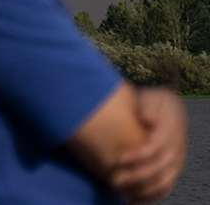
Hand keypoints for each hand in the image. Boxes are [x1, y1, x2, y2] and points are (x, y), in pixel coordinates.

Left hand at [112, 87, 186, 203]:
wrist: (163, 108)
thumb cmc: (148, 102)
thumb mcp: (149, 98)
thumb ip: (146, 106)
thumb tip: (146, 119)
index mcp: (172, 127)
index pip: (158, 146)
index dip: (141, 155)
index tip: (121, 159)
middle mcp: (178, 147)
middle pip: (161, 167)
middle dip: (138, 176)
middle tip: (115, 181)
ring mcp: (177, 160)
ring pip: (165, 181)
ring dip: (143, 190)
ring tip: (122, 193)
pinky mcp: (173, 169)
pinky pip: (166, 187)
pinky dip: (151, 196)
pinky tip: (133, 201)